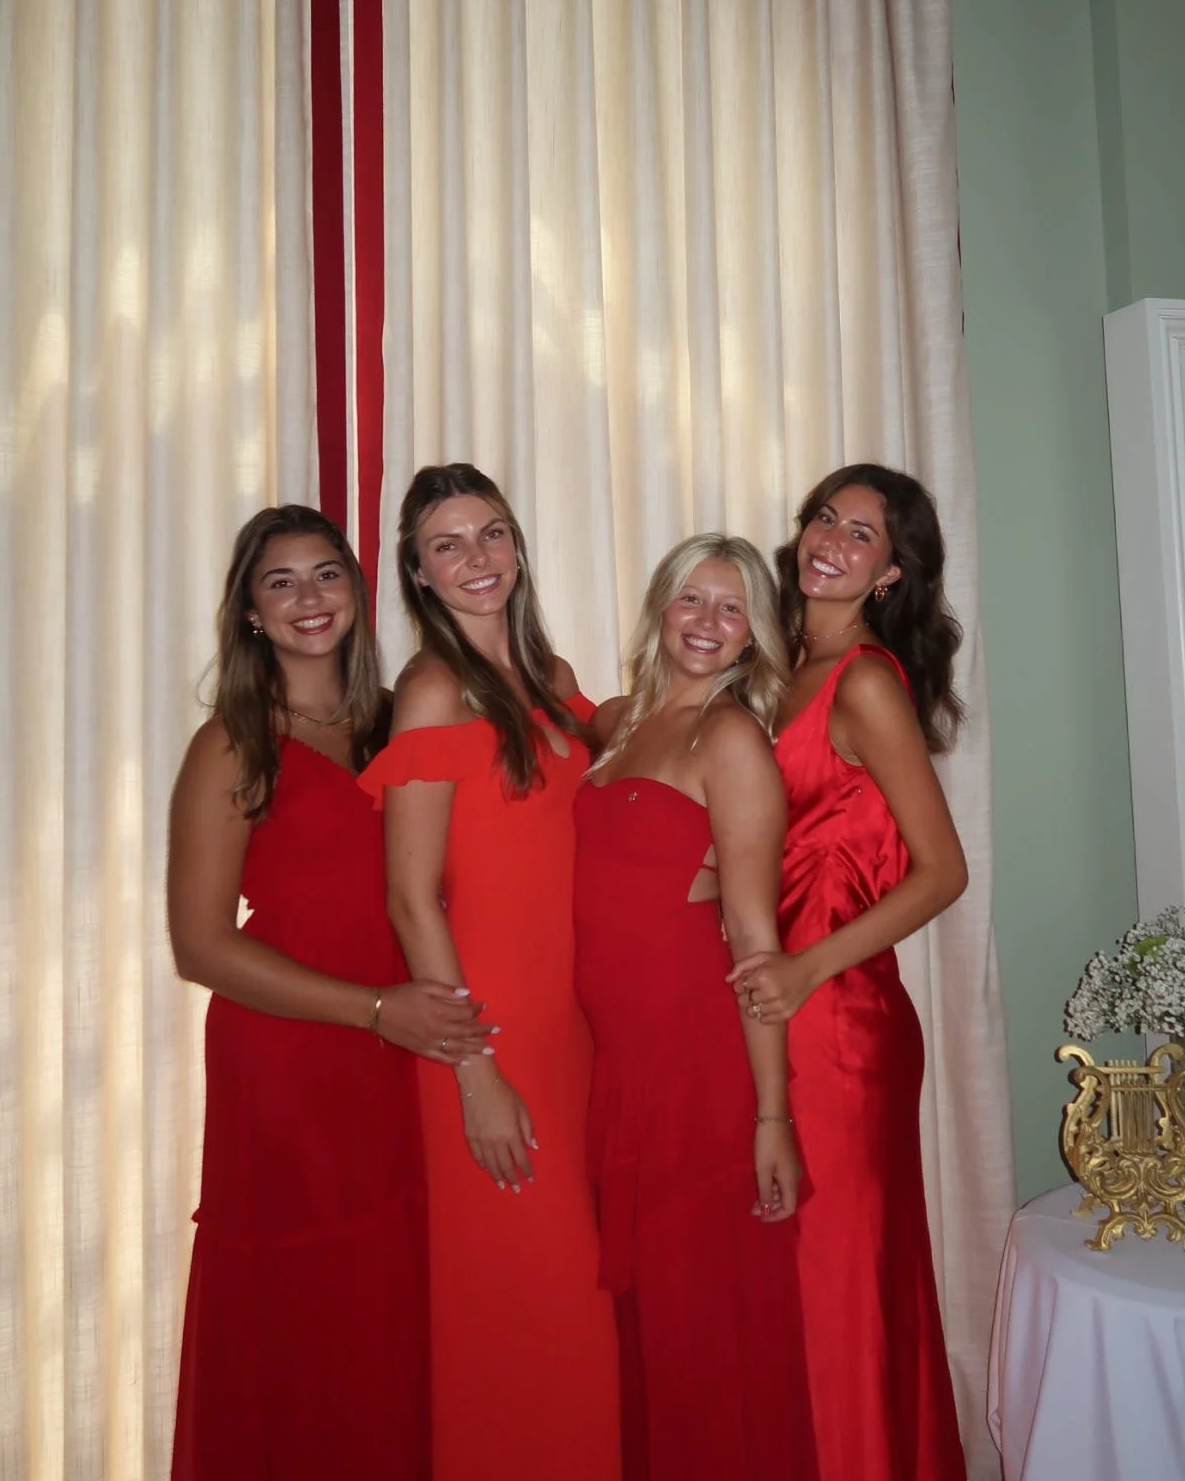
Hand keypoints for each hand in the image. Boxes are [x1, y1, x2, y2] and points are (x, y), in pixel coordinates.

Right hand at [377, 982, 495, 1063]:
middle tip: (497, 1030)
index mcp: (439, 1011)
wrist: (378, 1011)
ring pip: (458, 1047)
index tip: (484, 1006)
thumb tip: (467, 994)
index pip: (465, 1012)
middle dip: (483, 1031)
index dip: (476, 1009)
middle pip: (466, 1032)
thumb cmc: (401, 994)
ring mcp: (430, 1042)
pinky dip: (455, 1060)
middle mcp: (438, 1029)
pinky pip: (441, 1058)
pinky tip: (466, 1061)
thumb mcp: (424, 985)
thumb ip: (446, 991)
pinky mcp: (421, 1050)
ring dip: (475, 1048)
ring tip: (490, 1050)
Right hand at [458, 1072, 535, 1192]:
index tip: (530, 1180)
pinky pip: (477, 1156)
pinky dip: (483, 1165)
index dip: (526, 1170)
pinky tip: (487, 1169)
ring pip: (490, 1164)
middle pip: (505, 1166)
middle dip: (512, 1179)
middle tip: (516, 1189)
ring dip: (497, 1176)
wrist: (478, 1083)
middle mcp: (496, 1141)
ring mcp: (481, 1140)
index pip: (520, 1159)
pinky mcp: (470, 1137)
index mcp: (511, 1134)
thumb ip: (528, 1129)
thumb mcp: (521, 1108)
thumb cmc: (503, 1092)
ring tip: (502, 1185)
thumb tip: (532, 1147)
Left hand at [728, 950, 815, 1023]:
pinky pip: (765, 1020)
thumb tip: (726, 980)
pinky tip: (769, 1005)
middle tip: (756, 989)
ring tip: (764, 997)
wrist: (809, 970)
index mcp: (762, 977)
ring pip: (753, 1012)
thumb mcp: (761, 957)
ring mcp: (778, 1005)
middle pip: (743, 1001)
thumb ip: (741, 966)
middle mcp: (769, 992)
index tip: (750, 980)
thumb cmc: (783, 962)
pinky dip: (764, 1014)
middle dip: (746, 995)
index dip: (742, 983)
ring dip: (754, 1005)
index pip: (739, 987)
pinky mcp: (785, 1014)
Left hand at [752, 1118, 799, 1221]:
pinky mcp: (788, 1159)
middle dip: (771, 1207)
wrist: (774, 1116)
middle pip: (787, 1200)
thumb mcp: (763, 1170)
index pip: (789, 1209)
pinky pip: (782, 1180)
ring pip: (783, 1190)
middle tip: (752, 1208)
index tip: (760, 1217)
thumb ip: (765, 1192)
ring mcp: (793, 1167)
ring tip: (754, 1198)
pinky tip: (760, 1183)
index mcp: (792, 1182)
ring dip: (770, 1197)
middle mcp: (796, 1177)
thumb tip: (767, 1211)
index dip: (775, 1217)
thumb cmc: (767, 1144)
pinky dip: (771, 1186)